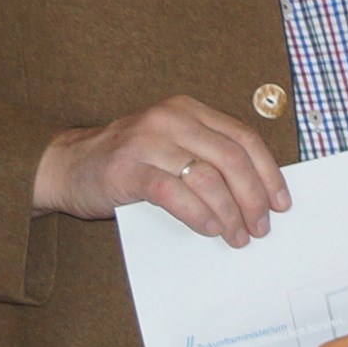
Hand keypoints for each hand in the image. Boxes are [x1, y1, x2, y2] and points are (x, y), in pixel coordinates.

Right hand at [33, 95, 285, 243]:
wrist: (66, 166)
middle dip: (253, 198)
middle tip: (261, 226)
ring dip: (230, 213)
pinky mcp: (128, 169)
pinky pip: (175, 193)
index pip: (244, 139)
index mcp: (188, 110)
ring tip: (238, 236)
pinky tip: (210, 229)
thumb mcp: (173, 146)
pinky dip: (199, 214)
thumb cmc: (129, 162)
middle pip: (232, 159)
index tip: (281, 203)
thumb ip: (208, 157)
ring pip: (207, 178)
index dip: (269, 173)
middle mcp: (169, 119)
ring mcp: (147, 142)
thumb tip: (260, 194)